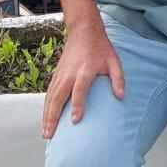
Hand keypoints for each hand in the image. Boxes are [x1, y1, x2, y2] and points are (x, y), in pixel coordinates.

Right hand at [40, 20, 124, 138]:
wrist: (84, 31)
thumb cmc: (101, 48)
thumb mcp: (114, 61)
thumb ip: (118, 79)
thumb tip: (121, 96)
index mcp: (84, 70)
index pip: (79, 90)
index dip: (78, 105)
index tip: (75, 121)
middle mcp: (69, 74)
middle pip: (58, 97)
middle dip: (52, 117)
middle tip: (50, 135)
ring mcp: (60, 75)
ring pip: (50, 98)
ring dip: (46, 116)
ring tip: (45, 133)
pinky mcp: (56, 75)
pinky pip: (49, 94)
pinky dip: (46, 108)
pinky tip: (45, 120)